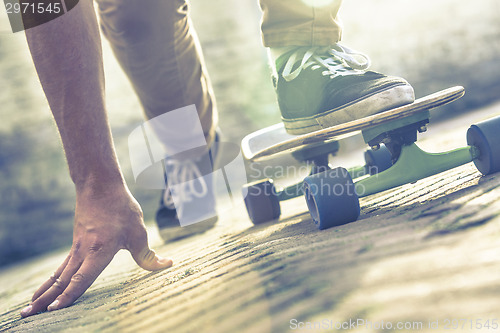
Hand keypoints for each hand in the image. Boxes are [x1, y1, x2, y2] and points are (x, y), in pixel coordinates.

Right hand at [20, 186, 171, 316]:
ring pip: (58, 276)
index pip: (81, 279)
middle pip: (62, 281)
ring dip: (43, 293)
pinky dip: (51, 281)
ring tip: (27, 309)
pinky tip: (44, 289)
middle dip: (46, 301)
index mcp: (99, 251)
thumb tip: (166, 265)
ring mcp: (76, 249)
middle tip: (27, 316)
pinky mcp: (75, 245)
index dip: (69, 296)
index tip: (55, 309)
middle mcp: (83, 252)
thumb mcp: (138, 231)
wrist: (99, 186)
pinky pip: (61, 268)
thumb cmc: (121, 208)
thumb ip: (148, 255)